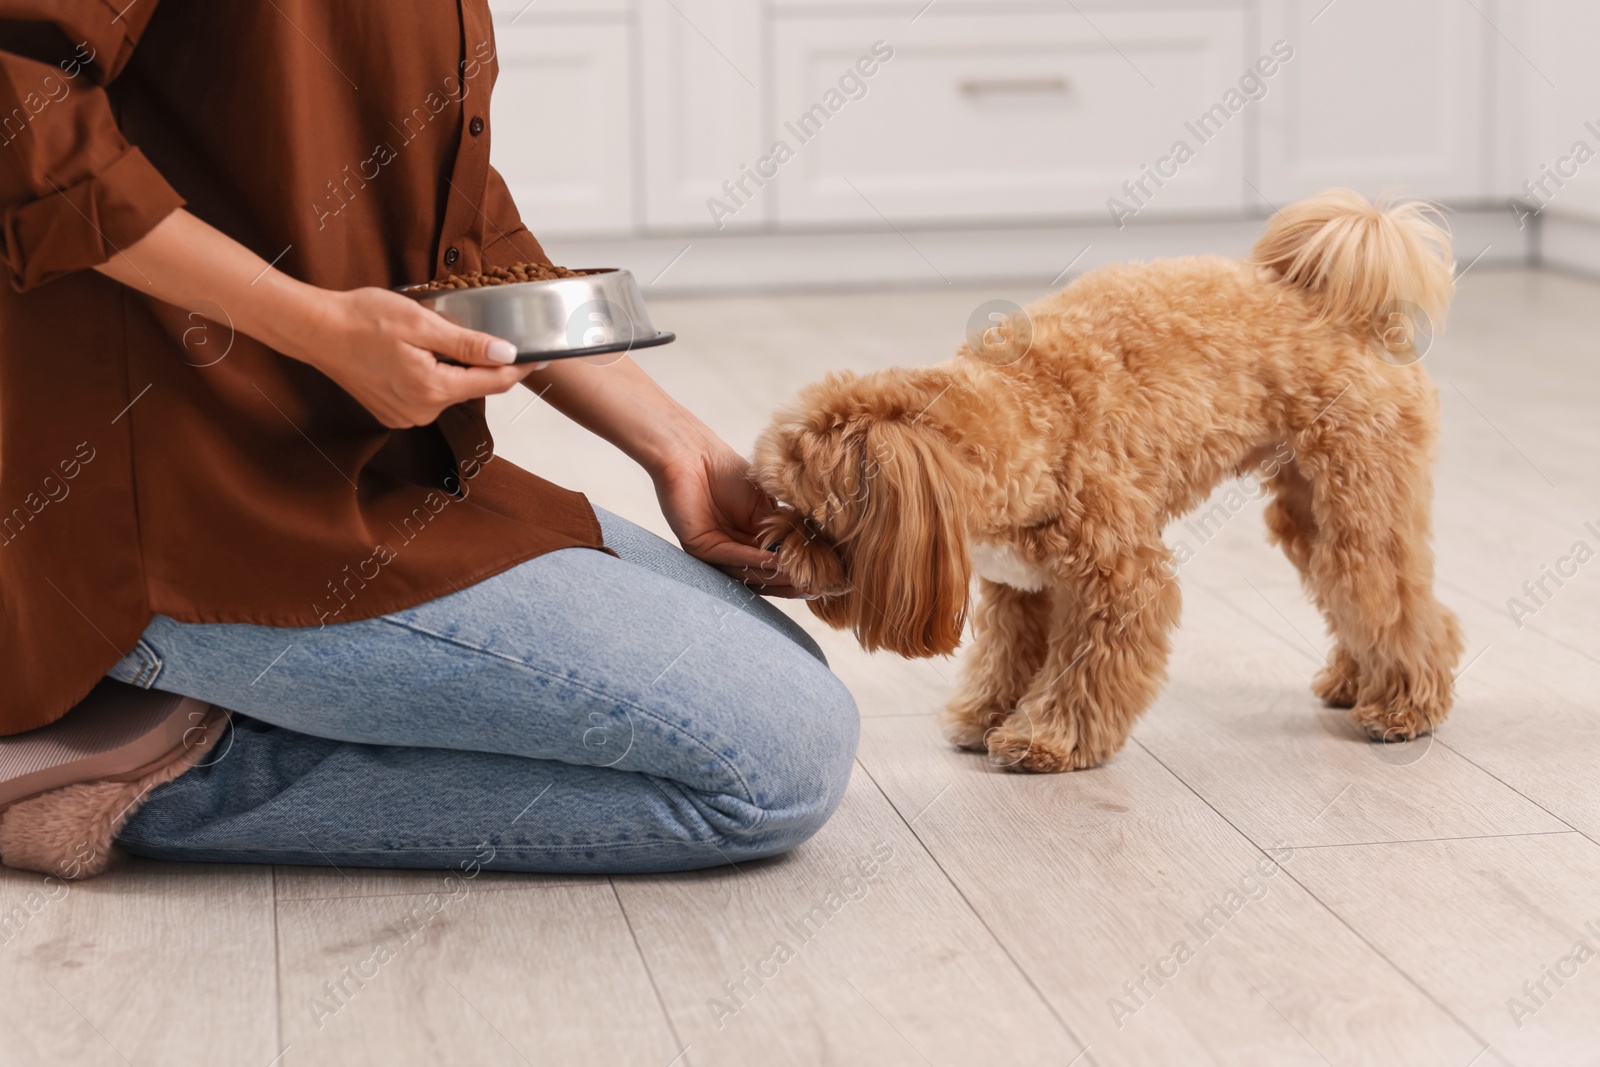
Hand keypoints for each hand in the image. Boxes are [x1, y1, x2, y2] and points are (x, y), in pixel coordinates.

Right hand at [286, 287, 535, 427]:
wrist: (316, 330)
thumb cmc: (363, 318)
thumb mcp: (422, 323)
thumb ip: (467, 343)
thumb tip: (507, 355)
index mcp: (433, 389)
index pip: (494, 382)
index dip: (520, 367)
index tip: (541, 356)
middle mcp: (422, 412)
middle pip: (472, 387)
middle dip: (482, 363)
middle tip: (486, 333)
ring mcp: (407, 417)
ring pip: (450, 391)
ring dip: (454, 369)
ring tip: (434, 338)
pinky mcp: (395, 413)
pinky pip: (428, 395)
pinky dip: (432, 376)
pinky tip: (416, 354)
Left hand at [651, 444, 808, 596]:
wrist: (694, 455)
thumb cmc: (728, 474)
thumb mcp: (765, 507)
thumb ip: (781, 532)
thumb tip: (809, 556)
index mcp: (747, 542)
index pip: (774, 564)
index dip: (797, 571)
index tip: (824, 578)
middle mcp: (731, 551)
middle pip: (762, 575)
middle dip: (788, 581)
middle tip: (815, 586)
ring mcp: (715, 552)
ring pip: (747, 571)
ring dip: (774, 574)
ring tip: (800, 575)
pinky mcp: (699, 548)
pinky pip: (730, 557)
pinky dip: (753, 559)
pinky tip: (774, 559)